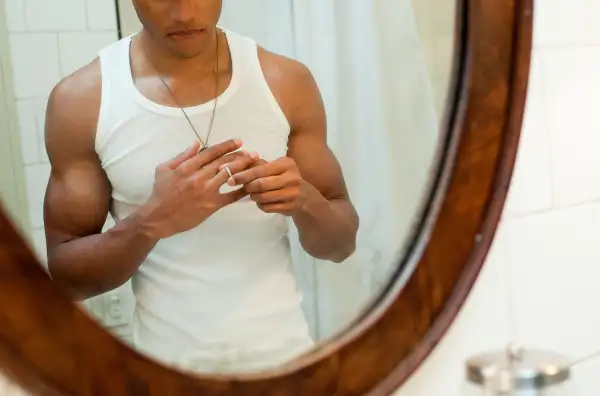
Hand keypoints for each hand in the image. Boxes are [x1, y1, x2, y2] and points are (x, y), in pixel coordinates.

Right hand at [136, 139, 258, 238]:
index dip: (227, 146)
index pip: (211, 152)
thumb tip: (196, 143)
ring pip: (230, 175)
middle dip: (241, 156)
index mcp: (188, 166)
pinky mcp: (212, 205)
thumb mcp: (164, 169)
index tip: (239, 142)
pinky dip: (241, 191)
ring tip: (254, 164)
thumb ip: (182, 156)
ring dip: (244, 168)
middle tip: (252, 153)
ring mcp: (207, 191)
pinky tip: (250, 186)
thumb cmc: (160, 193)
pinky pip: (230, 197)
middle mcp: (199, 176)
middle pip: (224, 162)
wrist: (158, 218)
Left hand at [226, 157, 306, 215]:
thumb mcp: (273, 168)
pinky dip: (261, 205)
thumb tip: (227, 166)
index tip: (229, 179)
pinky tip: (263, 202)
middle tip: (243, 188)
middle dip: (248, 187)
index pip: (259, 169)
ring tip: (253, 194)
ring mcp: (293, 193)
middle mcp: (292, 177)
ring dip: (254, 197)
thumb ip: (254, 165)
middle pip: (260, 184)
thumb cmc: (283, 178)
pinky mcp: (291, 207)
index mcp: (287, 163)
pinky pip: (267, 207)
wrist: (304, 197)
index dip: (243, 174)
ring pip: (263, 197)